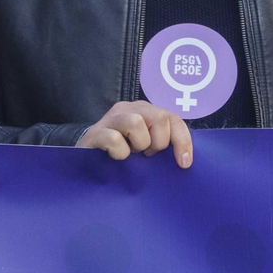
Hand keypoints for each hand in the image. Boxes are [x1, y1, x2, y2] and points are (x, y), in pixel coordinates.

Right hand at [76, 101, 192, 167]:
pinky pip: (114, 140)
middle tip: (147, 154)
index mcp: (146, 110)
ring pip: (135, 123)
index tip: (184, 163)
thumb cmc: (122, 153)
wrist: (87, 158)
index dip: (182, 141)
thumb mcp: (147, 147)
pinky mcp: (95, 132)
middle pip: (159, 117)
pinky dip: (120, 153)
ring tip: (131, 153)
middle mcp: (129, 108)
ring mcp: (111, 118)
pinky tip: (115, 158)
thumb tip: (186, 159)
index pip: (173, 118)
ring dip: (138, 145)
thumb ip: (163, 143)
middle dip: (158, 142)